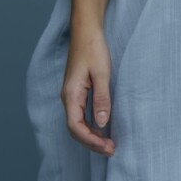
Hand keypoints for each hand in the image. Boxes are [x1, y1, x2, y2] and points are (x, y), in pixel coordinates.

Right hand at [61, 24, 116, 156]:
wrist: (85, 30)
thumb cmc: (93, 48)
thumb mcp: (102, 73)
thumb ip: (102, 98)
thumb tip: (102, 124)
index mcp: (71, 95)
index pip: (75, 127)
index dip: (91, 141)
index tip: (107, 147)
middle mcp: (68, 98)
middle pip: (75, 130)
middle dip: (92, 143)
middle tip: (112, 149)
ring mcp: (71, 95)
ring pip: (77, 124)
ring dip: (91, 136)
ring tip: (108, 143)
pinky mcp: (76, 91)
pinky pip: (80, 115)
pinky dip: (90, 125)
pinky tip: (102, 128)